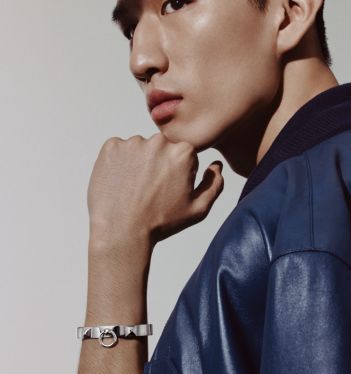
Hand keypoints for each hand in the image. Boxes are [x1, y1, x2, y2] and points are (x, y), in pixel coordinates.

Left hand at [87, 132, 223, 247]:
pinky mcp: (111, 147)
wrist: (122, 232)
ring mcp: (133, 142)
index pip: (184, 155)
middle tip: (151, 190)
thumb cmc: (161, 222)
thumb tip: (216, 165)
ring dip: (139, 163)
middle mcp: (159, 141)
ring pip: (141, 148)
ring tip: (134, 188)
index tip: (168, 189)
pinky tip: (121, 182)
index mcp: (183, 152)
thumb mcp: (198, 209)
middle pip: (162, 148)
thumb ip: (215, 184)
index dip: (178, 173)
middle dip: (159, 164)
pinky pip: (119, 149)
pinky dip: (120, 162)